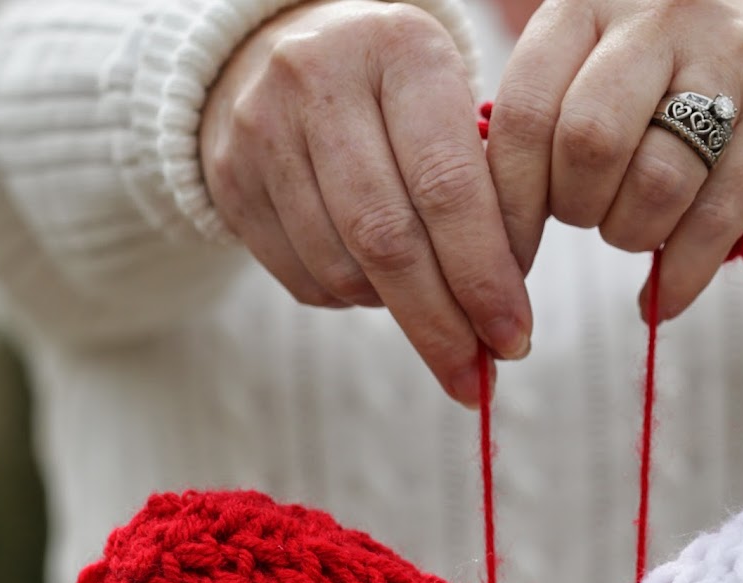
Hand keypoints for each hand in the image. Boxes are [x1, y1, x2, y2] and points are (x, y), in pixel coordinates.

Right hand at [201, 0, 531, 406]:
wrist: (280, 50)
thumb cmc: (397, 90)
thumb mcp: (451, 100)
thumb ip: (487, 184)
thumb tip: (504, 307)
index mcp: (401, 50)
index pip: (448, 186)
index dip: (484, 276)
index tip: (514, 335)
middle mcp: (321, 79)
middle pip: (388, 238)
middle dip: (441, 321)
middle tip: (476, 373)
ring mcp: (263, 128)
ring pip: (341, 266)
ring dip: (397, 312)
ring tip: (432, 315)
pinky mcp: (228, 176)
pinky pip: (302, 276)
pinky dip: (352, 301)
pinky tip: (378, 286)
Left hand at [488, 0, 742, 321]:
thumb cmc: (665, 85)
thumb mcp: (594, 75)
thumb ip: (539, 124)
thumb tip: (476, 226)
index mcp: (586, 6)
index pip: (525, 112)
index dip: (509, 201)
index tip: (501, 256)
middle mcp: (656, 16)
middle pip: (588, 144)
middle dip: (576, 209)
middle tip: (586, 217)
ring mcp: (730, 54)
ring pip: (656, 182)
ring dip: (630, 235)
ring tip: (632, 231)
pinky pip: (719, 216)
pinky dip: (681, 276)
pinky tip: (663, 298)